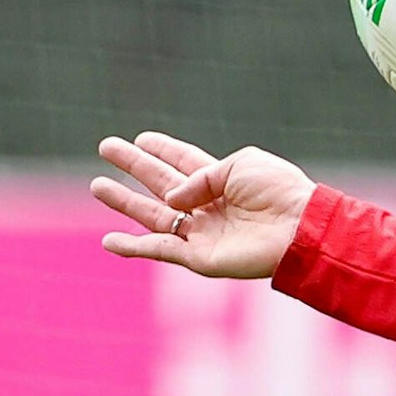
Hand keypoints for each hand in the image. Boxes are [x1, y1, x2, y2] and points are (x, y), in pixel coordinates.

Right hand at [94, 132, 314, 278]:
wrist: (298, 227)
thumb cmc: (278, 191)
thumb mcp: (239, 164)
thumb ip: (199, 175)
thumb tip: (170, 197)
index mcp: (225, 179)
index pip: (186, 162)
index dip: (163, 150)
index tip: (141, 138)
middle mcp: (210, 205)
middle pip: (163, 184)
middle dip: (134, 167)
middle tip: (106, 147)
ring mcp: (203, 232)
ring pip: (154, 216)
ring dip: (125, 202)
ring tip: (97, 185)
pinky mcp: (200, 257)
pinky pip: (160, 250)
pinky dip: (133, 247)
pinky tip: (109, 240)